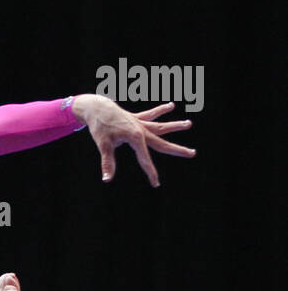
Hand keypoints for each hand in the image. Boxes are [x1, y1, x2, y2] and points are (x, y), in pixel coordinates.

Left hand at [71, 93, 195, 186]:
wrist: (96, 107)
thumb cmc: (100, 127)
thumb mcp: (103, 145)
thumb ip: (108, 163)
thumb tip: (107, 179)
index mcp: (135, 137)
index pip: (145, 159)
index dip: (150, 172)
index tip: (156, 184)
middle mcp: (141, 129)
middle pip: (162, 142)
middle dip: (177, 150)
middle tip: (193, 153)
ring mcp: (140, 123)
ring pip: (161, 126)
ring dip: (175, 125)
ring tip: (189, 123)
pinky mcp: (136, 118)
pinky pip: (150, 115)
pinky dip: (160, 110)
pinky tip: (171, 106)